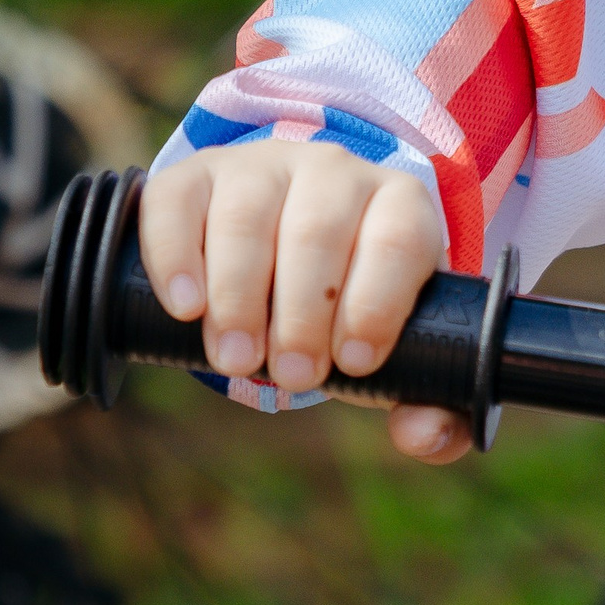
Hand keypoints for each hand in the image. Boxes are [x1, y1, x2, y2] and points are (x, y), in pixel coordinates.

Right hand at [137, 144, 468, 462]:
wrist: (291, 256)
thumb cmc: (352, 310)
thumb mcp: (398, 351)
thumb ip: (428, 404)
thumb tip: (423, 437)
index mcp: (400, 206)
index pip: (398, 239)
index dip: (376, 302)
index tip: (354, 362)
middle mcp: (335, 172)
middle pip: (318, 231)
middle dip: (303, 313)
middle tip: (293, 377)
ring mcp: (262, 167)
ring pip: (247, 217)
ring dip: (238, 296)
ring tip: (237, 361)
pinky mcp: (196, 177)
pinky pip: (178, 202)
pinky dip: (176, 256)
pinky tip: (185, 310)